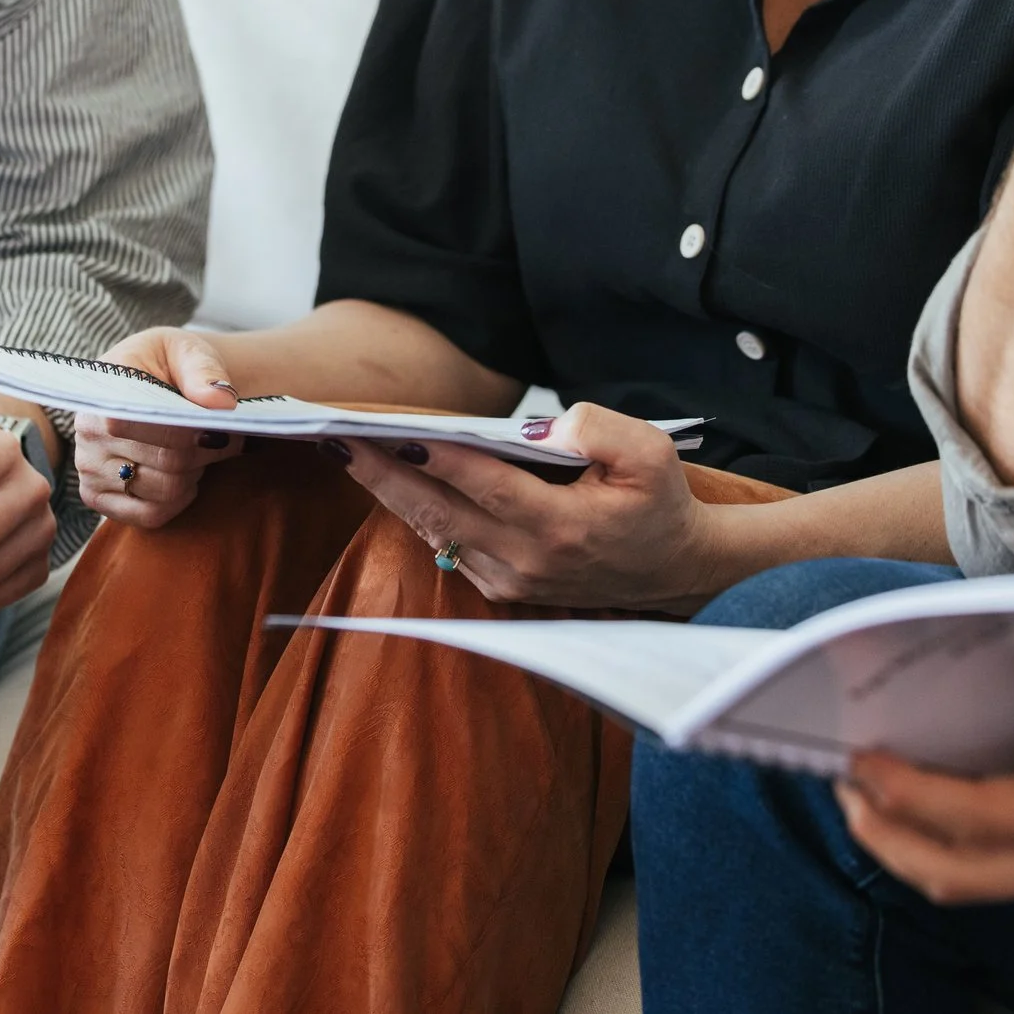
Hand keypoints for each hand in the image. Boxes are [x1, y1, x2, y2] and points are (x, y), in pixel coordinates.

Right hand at [71, 327, 246, 529]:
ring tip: (198, 451)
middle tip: (227, 437)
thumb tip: (221, 401)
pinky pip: (150, 515)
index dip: (192, 431)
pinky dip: (178, 500)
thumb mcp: (187, 350)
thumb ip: (204, 371)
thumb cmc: (170, 364)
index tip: (225, 426)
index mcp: (103, 395)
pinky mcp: (97, 497)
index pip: (147, 425)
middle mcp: (87, 435)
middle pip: (166, 461)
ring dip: (194, 474)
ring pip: (163, 491)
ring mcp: (89, 470)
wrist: (152, 380)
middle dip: (205, 451)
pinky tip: (185, 476)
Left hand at [341, 402, 715, 610]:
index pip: (483, 485)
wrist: (677, 569)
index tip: (389, 430)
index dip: (434, 456)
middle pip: (438, 513)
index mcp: (562, 527)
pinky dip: (418, 510)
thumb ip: (600, 428)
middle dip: (383, 474)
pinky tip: (390, 477)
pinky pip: (449, 544)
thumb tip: (541, 427)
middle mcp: (528, 561)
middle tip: (336, 438)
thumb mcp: (652, 452)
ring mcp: (512, 580)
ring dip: (390, 492)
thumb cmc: (660, 502)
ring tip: (348, 451)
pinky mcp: (505, 587)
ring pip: (435, 531)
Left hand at [837, 635, 1013, 906]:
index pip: (978, 818)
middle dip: (889, 835)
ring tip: (871, 796)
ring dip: (915, 846)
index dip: (910, 793)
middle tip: (842, 786)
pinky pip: (1006, 875)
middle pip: (958, 873)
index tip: (860, 761)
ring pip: (977, 883)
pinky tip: (939, 802)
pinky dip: (957, 846)